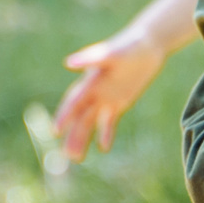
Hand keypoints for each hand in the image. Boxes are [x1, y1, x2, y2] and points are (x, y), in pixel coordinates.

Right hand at [55, 29, 170, 160]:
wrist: (147, 44)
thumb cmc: (129, 46)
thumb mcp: (112, 53)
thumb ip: (91, 57)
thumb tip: (68, 62)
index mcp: (90, 81)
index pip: (74, 102)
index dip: (64, 116)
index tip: (56, 131)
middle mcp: (95, 91)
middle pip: (80, 117)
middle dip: (73, 135)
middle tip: (67, 156)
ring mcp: (106, 97)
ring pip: (91, 122)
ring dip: (84, 138)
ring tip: (77, 158)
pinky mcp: (119, 101)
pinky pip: (109, 121)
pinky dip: (105, 133)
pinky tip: (103, 148)